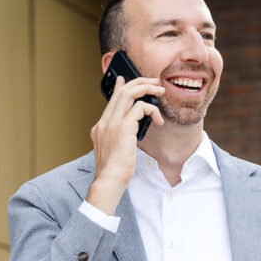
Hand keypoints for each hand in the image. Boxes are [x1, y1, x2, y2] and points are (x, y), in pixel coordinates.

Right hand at [86, 75, 164, 214]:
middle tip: (154, 82)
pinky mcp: (123, 127)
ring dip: (147, 88)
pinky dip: (152, 110)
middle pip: (121, 92)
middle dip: (139, 82)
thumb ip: (118, 136)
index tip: (124, 79)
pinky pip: (140, 108)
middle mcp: (104, 122)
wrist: (109, 180)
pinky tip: (158, 121)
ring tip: (160, 91)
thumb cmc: (114, 171)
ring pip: (129, 93)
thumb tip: (130, 129)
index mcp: (100, 127)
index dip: (119, 87)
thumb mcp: (113, 150)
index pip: (110, 100)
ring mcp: (112, 123)